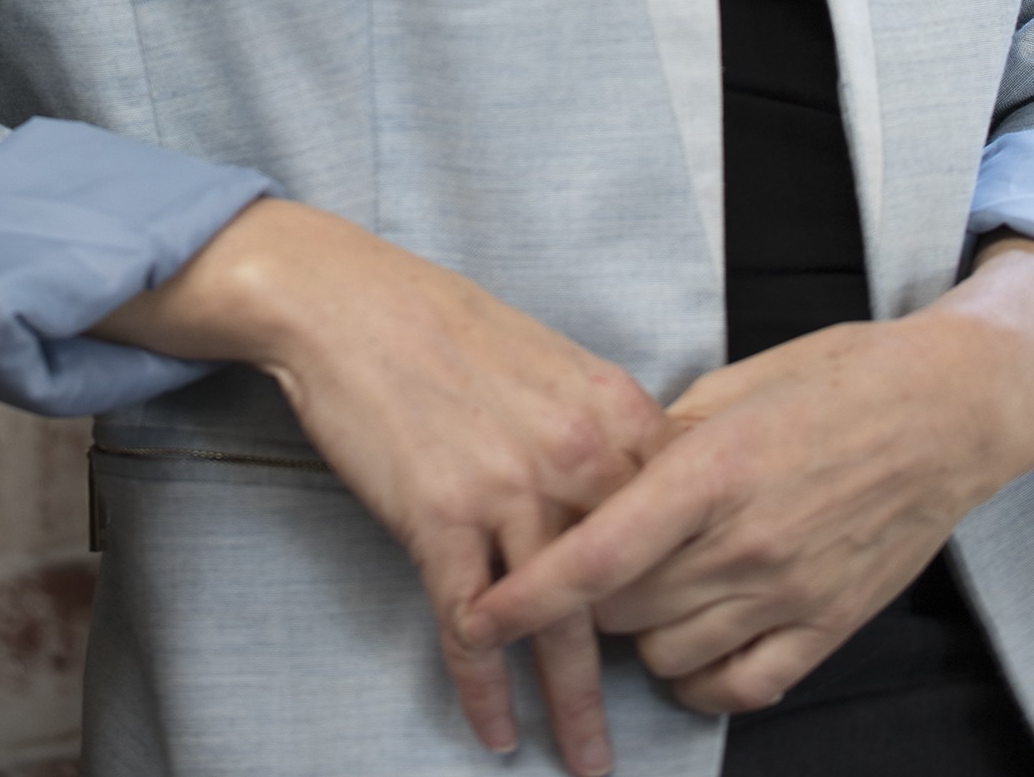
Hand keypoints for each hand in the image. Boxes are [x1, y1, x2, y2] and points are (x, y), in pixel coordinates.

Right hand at [101, 199, 670, 774]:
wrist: (348, 303)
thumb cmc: (444, 321)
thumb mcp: (550, 356)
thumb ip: (599, 424)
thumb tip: (631, 486)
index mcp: (611, 409)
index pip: (674, 519)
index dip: (680, 582)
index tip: (685, 628)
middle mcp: (574, 454)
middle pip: (629, 584)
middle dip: (647, 663)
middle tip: (665, 713)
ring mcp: (508, 491)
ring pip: (559, 623)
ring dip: (574, 707)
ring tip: (587, 761)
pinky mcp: (440, 520)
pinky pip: (474, 629)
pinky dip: (483, 690)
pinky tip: (494, 732)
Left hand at [465, 236, 1033, 716]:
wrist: (947, 412)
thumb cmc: (838, 378)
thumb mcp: (736, 383)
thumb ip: (664, 439)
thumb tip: (602, 477)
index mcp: (714, 467)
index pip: (599, 553)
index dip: (529, 594)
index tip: (478, 613)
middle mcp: (747, 541)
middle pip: (619, 609)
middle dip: (584, 593)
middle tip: (585, 560)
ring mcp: (789, 592)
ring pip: (666, 654)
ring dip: (637, 633)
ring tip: (646, 589)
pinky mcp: (827, 628)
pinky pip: (736, 690)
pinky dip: (696, 680)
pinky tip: (688, 646)